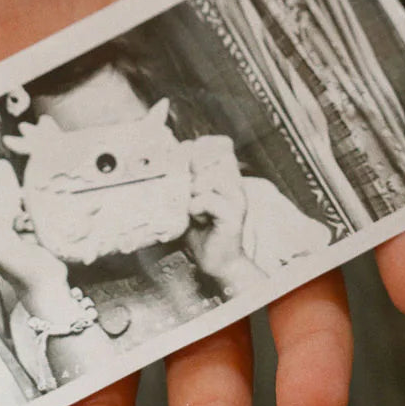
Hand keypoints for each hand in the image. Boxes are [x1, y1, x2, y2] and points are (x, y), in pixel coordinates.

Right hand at [0, 0, 404, 405]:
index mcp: (72, 207)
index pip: (84, 329)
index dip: (83, 400)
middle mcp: (169, 197)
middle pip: (203, 328)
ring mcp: (248, 150)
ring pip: (294, 278)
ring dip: (312, 350)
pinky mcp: (310, 96)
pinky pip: (373, 181)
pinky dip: (400, 232)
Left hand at [183, 134, 257, 291]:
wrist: (216, 261)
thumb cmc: (201, 230)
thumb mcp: (189, 197)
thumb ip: (184, 178)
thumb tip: (168, 157)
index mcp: (226, 176)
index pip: (222, 143)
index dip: (204, 146)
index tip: (190, 162)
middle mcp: (235, 184)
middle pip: (219, 155)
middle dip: (197, 165)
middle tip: (190, 185)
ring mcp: (236, 199)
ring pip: (214, 176)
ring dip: (196, 188)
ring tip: (192, 204)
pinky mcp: (233, 217)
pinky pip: (210, 200)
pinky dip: (196, 206)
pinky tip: (195, 217)